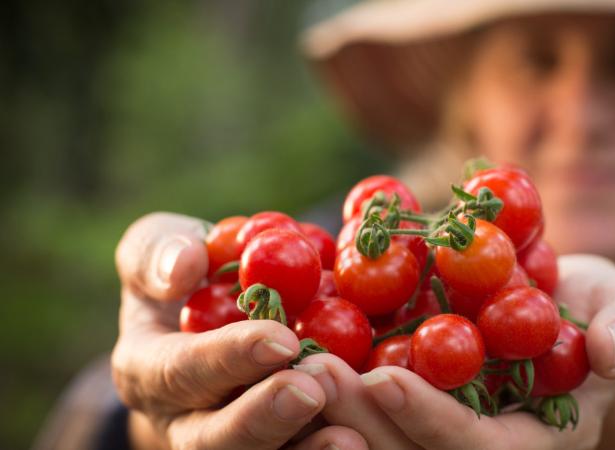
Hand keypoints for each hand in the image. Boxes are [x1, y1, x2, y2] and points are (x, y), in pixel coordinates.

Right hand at [112, 212, 367, 449]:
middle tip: (310, 390)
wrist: (215, 315)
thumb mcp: (159, 245)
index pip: (181, 371)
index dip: (228, 359)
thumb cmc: (190, 275)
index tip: (279, 340)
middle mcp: (183, 421)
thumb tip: (185, 266)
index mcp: (148, 370)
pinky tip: (364, 440)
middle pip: (214, 439)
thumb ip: (157, 252)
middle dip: (263, 418)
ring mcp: (231, 441)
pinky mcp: (274, 446)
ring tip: (348, 438)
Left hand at [293, 255, 614, 448]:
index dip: (432, 421)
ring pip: (371, 435)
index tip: (385, 380)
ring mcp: (434, 423)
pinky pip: (357, 400)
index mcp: (532, 441)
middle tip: (311, 372)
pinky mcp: (403, 395)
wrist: (557, 301)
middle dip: (359, 418)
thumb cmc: (599, 308)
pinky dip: (321, 378)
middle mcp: (477, 444)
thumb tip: (612, 349)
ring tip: (286, 358)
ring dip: (326, 403)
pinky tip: (286, 342)